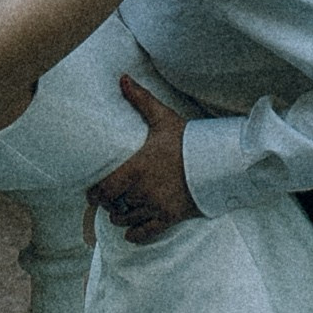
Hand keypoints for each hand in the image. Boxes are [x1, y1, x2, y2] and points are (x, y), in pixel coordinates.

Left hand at [88, 79, 199, 241]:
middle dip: (108, 204)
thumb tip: (122, 77)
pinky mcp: (169, 218)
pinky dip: (135, 235)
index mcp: (135, 169)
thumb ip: (141, 100)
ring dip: (120, 217)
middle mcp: (142, 192)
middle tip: (108, 199)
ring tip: (120, 210)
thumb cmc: (189, 140)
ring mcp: (155, 206)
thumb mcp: (163, 118)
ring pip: (126, 220)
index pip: (103, 190)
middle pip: (112, 207)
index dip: (94, 194)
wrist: (220, 161)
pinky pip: (145, 233)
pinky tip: (131, 231)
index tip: (92, 193)